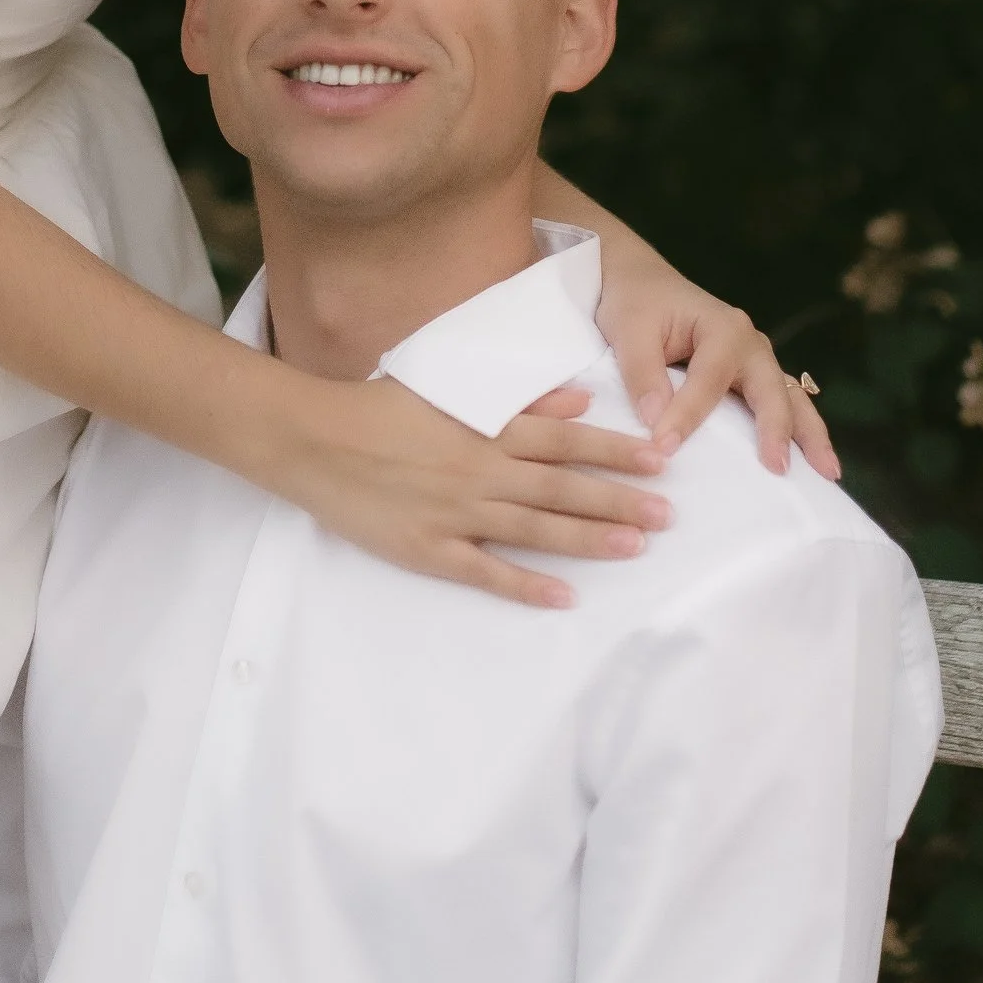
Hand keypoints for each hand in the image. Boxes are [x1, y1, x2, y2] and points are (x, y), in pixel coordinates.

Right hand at [265, 373, 671, 611]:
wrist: (315, 439)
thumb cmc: (381, 406)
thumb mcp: (449, 385)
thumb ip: (517, 395)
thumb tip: (579, 402)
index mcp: (487, 426)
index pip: (567, 440)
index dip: (617, 451)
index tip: (660, 460)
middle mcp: (481, 468)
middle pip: (563, 487)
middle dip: (619, 499)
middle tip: (668, 515)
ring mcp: (457, 512)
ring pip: (536, 528)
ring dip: (588, 538)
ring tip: (636, 547)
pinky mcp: (430, 548)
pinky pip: (487, 571)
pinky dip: (526, 584)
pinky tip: (565, 597)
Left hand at [595, 234, 837, 479]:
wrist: (642, 284)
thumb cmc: (636, 306)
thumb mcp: (630, 331)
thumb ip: (641, 374)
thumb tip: (656, 422)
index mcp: (723, 328)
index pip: (709, 380)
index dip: (687, 415)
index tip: (665, 448)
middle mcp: (750, 344)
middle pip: (772, 389)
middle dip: (777, 430)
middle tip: (778, 470)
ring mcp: (758, 362)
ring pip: (792, 399)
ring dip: (811, 436)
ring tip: (828, 474)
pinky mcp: (753, 378)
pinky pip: (783, 405)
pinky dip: (800, 433)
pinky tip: (813, 465)